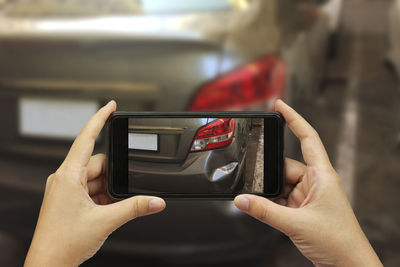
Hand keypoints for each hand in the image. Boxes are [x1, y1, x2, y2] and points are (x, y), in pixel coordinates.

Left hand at [24, 101, 165, 266]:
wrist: (48, 265)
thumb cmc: (62, 243)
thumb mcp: (105, 221)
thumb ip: (134, 208)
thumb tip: (156, 201)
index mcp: (68, 176)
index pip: (86, 138)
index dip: (100, 119)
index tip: (111, 106)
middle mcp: (65, 179)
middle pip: (98, 163)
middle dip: (114, 175)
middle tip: (123, 190)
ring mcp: (66, 189)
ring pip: (97, 178)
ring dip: (109, 190)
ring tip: (111, 208)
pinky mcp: (69, 199)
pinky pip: (92, 190)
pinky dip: (103, 197)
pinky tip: (108, 210)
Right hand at [234, 100, 381, 266]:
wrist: (347, 265)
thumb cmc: (338, 241)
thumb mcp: (296, 224)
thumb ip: (265, 211)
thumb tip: (241, 200)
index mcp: (322, 175)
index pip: (307, 138)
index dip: (294, 119)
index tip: (279, 105)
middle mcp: (315, 182)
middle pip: (284, 166)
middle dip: (268, 174)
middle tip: (254, 182)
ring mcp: (307, 196)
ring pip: (280, 184)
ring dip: (269, 193)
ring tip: (260, 202)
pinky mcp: (301, 209)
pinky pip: (280, 198)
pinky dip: (270, 203)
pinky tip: (264, 209)